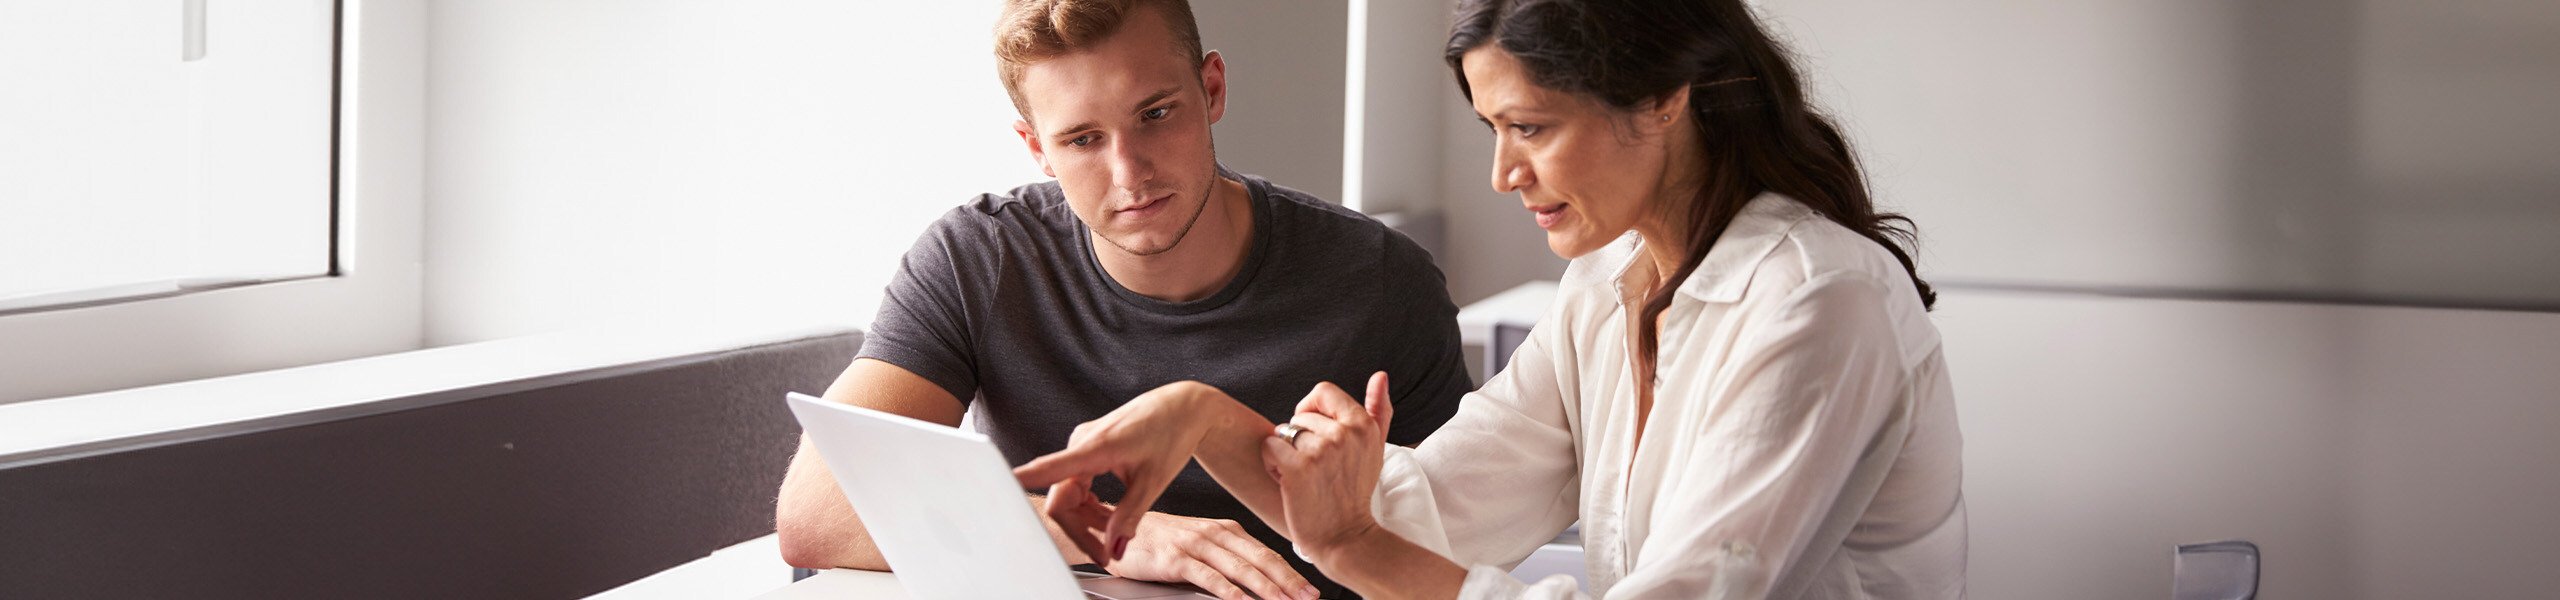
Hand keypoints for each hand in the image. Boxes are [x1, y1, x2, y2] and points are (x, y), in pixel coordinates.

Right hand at [1014, 381, 1217, 566]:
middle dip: (1079, 530)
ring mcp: (1081, 446)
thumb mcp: (1154, 481)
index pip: (1049, 469)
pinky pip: (1075, 485)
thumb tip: (1114, 548)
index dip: (1021, 481)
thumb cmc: (1171, 433)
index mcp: (1095, 446)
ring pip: (1067, 494)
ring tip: (1114, 535)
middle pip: (1060, 498)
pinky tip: (1107, 515)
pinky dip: (1088, 505)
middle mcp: (1080, 443)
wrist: (1183, 407)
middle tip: (1105, 554)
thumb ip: (1130, 516)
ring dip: (1085, 520)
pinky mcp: (1086, 450)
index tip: (996, 487)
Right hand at [1103, 512, 1320, 599]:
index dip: (1290, 571)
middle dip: (1288, 580)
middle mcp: (1214, 533)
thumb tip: (1256, 579)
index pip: (1265, 552)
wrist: (1115, 529)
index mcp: (1225, 529)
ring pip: (1240, 568)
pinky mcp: (1175, 558)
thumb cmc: (1157, 540)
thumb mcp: (1198, 543)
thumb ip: (1226, 557)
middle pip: (1260, 559)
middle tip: (1309, 596)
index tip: (1309, 588)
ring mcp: (1196, 544)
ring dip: (1266, 587)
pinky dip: (1229, 591)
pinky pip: (1208, 576)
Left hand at [1263, 372, 1393, 560]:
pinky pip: (1269, 447)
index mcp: (1363, 425)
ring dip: (1285, 452)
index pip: (1323, 391)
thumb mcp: (1376, 449)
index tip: (1315, 433)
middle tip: (1312, 466)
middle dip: (1299, 438)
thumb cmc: (1355, 492)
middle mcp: (1344, 433)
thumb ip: (1379, 410)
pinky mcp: (1298, 468)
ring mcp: (1321, 451)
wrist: (1345, 537)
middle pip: (1300, 415)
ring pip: (1283, 431)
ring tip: (1301, 475)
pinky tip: (1286, 480)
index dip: (1312, 409)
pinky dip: (1272, 463)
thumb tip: (1380, 375)